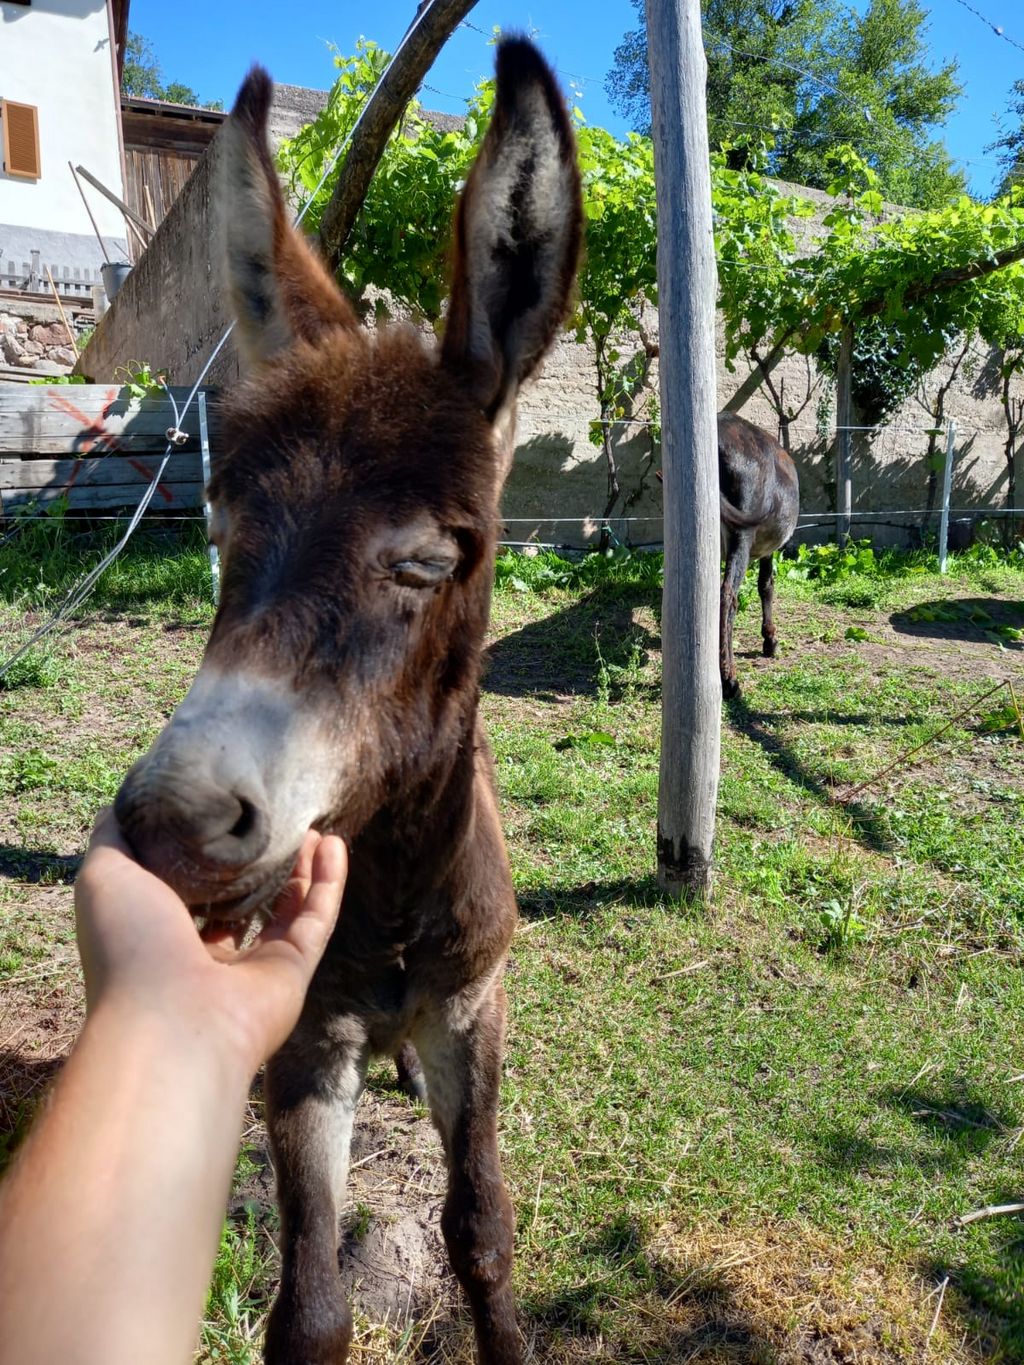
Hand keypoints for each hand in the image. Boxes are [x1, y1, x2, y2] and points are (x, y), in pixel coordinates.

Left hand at [74, 808, 346, 1071]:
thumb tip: (124, 802)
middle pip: (242, 896)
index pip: (188, 885)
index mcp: (161, 932)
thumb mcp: (105, 875)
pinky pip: (315, 919)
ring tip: (311, 826)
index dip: (206, 849)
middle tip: (273, 816)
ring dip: (300, 867)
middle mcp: (206, 952)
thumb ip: (113, 836)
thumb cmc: (131, 945)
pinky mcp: (293, 971)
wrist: (170, 1020)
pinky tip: (334, 845)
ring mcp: (253, 965)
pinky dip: (328, 883)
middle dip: (258, 859)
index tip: (221, 809)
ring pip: (285, 907)